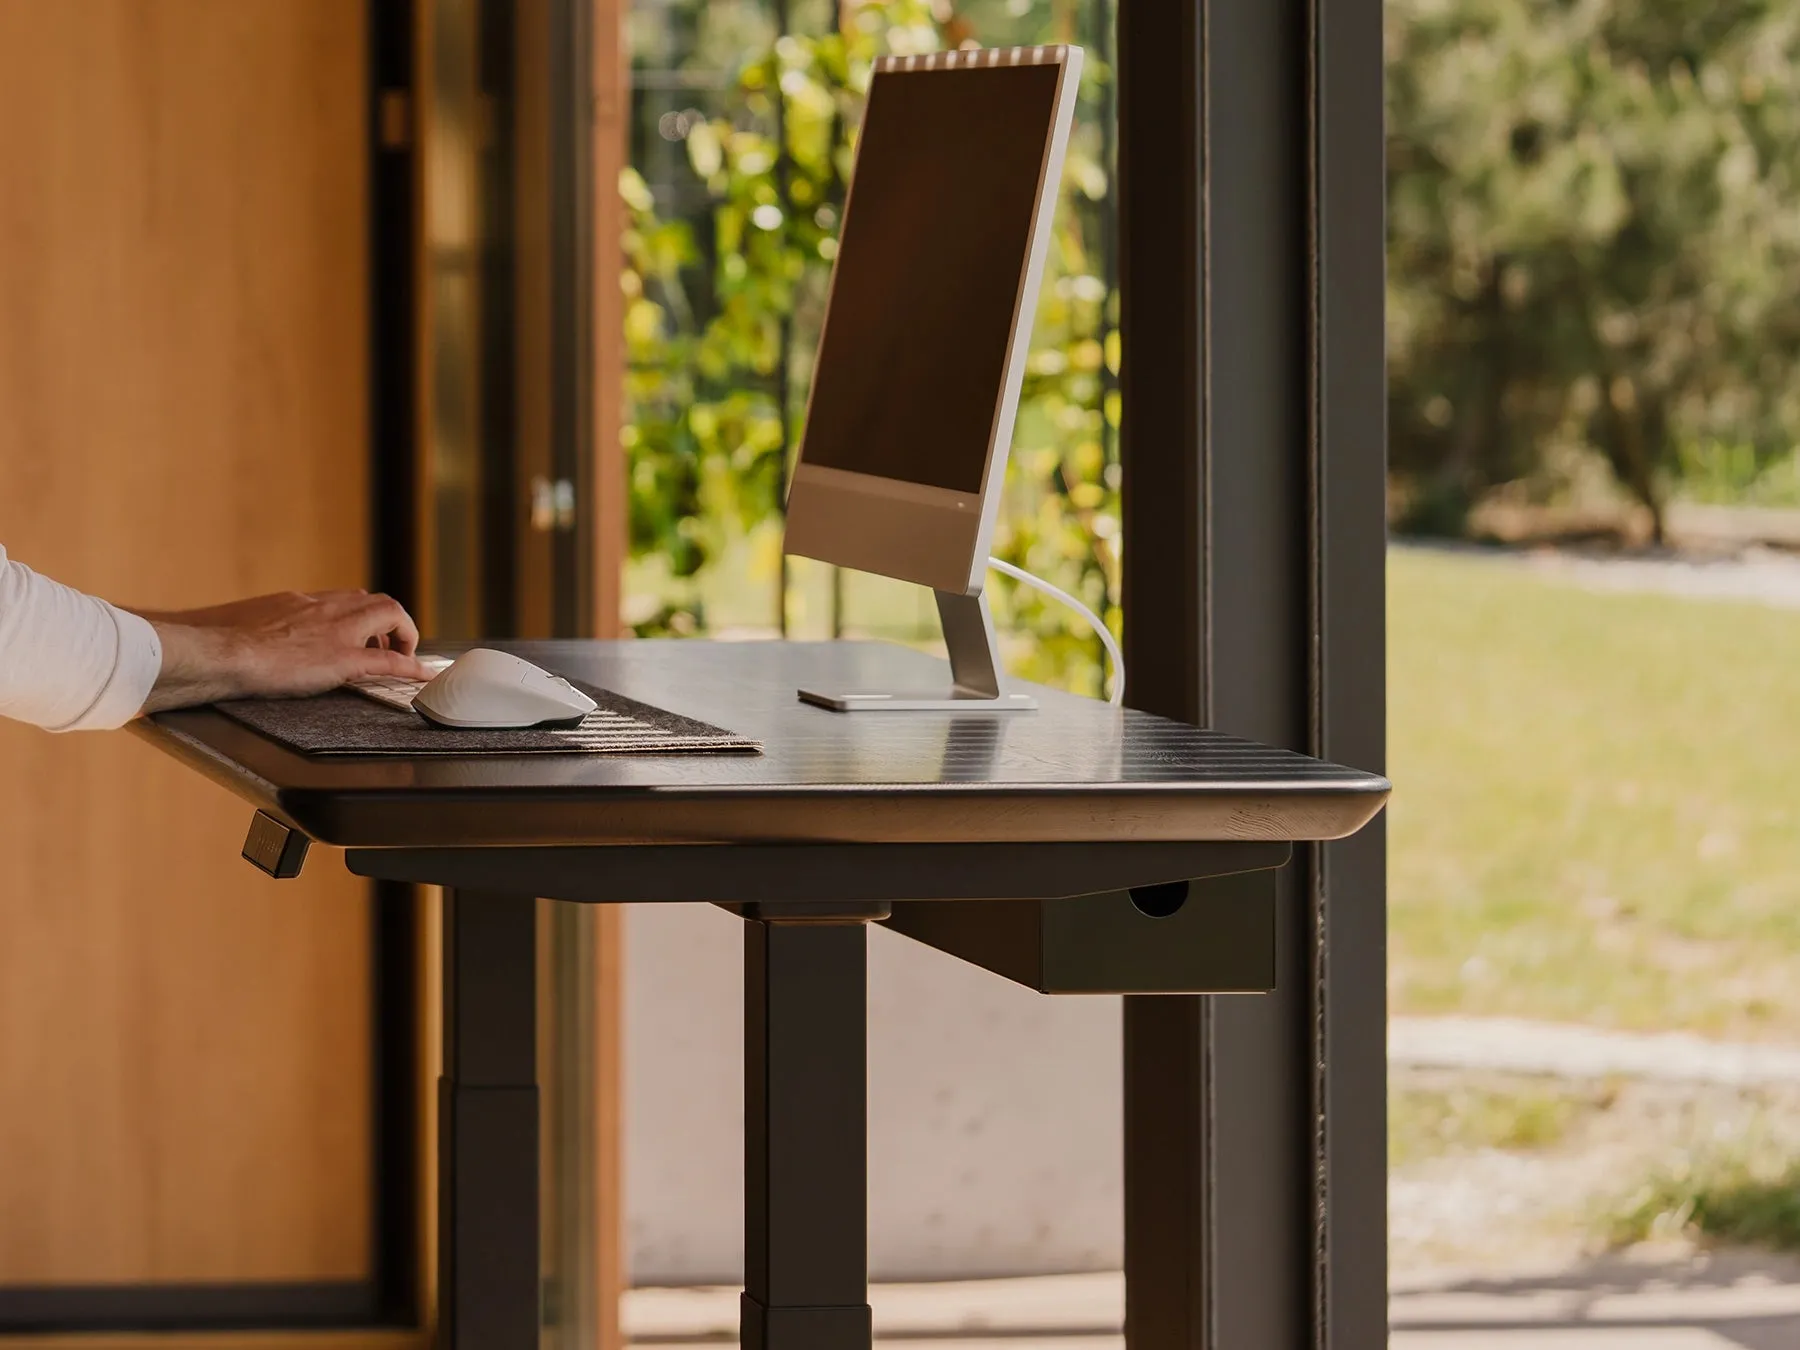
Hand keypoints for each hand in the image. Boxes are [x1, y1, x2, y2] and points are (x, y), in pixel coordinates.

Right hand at [140, 590, 431, 713]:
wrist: (217, 651)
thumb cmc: (217, 642)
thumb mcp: (241, 624)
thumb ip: (254, 628)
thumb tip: (237, 641)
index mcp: (299, 602)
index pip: (344, 598)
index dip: (361, 614)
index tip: (365, 629)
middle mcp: (323, 608)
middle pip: (373, 600)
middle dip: (389, 621)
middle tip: (390, 644)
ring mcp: (335, 631)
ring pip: (389, 615)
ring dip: (403, 634)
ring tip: (403, 656)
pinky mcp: (341, 659)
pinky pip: (389, 660)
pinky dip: (410, 666)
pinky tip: (422, 675)